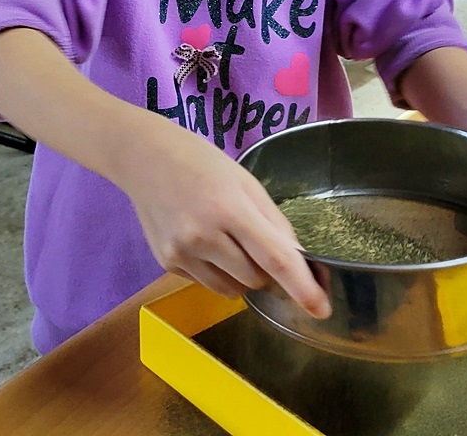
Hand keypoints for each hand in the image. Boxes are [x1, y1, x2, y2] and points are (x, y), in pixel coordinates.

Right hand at [117, 123, 331, 318]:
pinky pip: (207, 283)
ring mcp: (182, 253)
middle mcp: (203, 236)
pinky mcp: (167, 263)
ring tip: (225, 239)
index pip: (275, 259)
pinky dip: (215, 270)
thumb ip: (274, 223)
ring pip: (232, 290)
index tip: (323, 309)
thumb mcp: (245, 182)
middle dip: (265, 268)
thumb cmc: (201, 162)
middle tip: (252, 239)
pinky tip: (201, 239)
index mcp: (230, 209)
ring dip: (241, 275)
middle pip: (256, 279)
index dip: (302, 287)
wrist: (143, 157)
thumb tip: (300, 261)